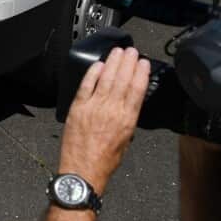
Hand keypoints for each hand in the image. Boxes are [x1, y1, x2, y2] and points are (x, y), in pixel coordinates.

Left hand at [58, 47, 150, 194]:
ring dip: (113, 63)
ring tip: (118, 52)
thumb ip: (127, 119)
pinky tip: (98, 65)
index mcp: (127, 120)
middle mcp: (111, 110)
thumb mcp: (126, 140)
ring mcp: (93, 107)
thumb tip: (127, 104)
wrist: (83, 170)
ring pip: (106, 79)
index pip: (137, 90)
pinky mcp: (77, 108)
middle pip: (122, 80)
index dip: (141, 73)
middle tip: (131, 50)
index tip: (143, 62)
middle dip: (127, 62)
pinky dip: (92, 73)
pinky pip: (86, 85)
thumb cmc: (105, 160)